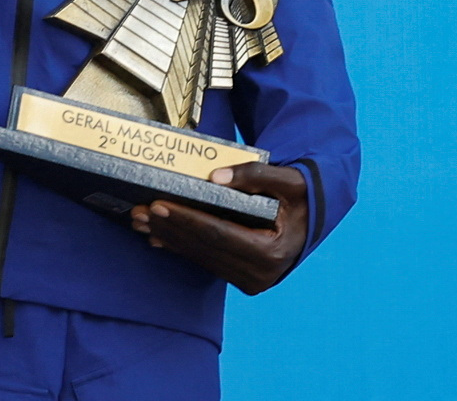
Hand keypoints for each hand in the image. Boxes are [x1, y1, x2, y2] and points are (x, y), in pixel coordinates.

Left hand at [125, 161, 313, 292]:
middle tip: (140, 212)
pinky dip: (181, 247)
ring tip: (141, 222)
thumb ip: (253, 175)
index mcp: (272, 252)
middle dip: (170, 228)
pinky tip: (159, 237)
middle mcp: (259, 274)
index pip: (219, 234)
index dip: (187, 219)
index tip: (160, 205)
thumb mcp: (288, 179)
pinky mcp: (241, 278)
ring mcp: (249, 280)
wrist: (316, 219)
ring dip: (169, 238)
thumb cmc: (303, 197)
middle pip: (205, 248)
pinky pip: (206, 260)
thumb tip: (213, 177)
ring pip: (201, 256)